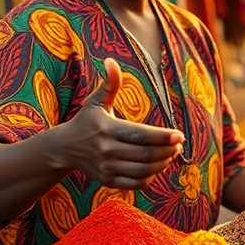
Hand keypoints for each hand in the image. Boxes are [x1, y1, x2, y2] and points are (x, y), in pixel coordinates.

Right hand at [54, 58, 183, 189]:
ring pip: (143, 170)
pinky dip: (150, 178)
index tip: (179, 135)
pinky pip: (135, 183)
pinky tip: (157, 167)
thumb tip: (111, 61)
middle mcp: (107, 150)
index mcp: (107, 129)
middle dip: (167, 150)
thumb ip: (110, 83)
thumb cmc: (86, 121)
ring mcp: (107, 167)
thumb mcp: (96, 101)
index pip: (141, 135)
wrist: (64, 149)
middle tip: (178, 145)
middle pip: (145, 154)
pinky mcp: (107, 181)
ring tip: (172, 154)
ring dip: (163, 164)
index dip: (163, 136)